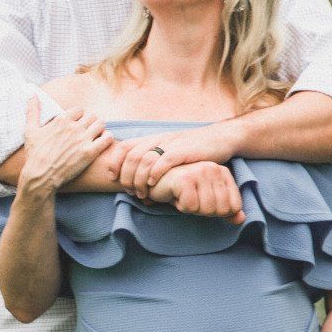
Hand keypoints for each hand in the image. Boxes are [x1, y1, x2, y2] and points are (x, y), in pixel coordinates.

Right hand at [20, 96, 111, 195]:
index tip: (77, 125)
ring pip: (100, 124)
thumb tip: (31, 94)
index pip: (79, 110)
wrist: (40, 176)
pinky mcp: (90, 152)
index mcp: (61, 120)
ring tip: (96, 136)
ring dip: (99, 129)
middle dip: (90, 122)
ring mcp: (83, 139)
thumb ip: (33, 111)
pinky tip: (102, 143)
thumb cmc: (34, 154)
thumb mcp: (30, 131)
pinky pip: (107, 138)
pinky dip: (107, 138)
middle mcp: (73, 127)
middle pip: (92, 116)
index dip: (79, 117)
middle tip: (87, 132)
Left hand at [120, 122, 241, 183]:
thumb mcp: (170, 155)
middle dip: (126, 176)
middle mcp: (159, 140)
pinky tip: (153, 183)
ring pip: (145, 158)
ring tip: (141, 192)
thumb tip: (140, 188)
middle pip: (131, 156)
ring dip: (139, 178)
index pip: (125, 147)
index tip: (112, 178)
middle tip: (130, 192)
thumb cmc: (193, 152)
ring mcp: (171, 144)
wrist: (219, 139)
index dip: (115, 162)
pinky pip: (165, 160)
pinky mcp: (185, 150)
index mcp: (153, 140)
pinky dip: (156, 172)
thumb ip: (155, 166)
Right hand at [141, 159, 244, 224]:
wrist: (154, 181)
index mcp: (223, 173)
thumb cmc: (181, 190)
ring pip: (206, 209)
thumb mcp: (206, 200)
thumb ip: (226, 209)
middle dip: (203, 211)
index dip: (216, 212)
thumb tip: (240, 220)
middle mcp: (214, 169)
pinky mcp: (185, 178)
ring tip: (183, 197)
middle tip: (191, 200)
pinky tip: (174, 195)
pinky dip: (180, 206)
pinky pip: (190, 207)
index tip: (203, 202)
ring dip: (191, 209)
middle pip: (220, 210)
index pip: (233, 207)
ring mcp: (199, 172)